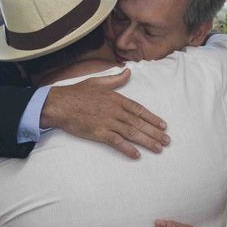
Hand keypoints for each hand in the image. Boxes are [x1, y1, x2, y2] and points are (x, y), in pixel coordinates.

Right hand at [41, 70, 168, 158]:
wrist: (60, 104)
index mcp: (116, 98)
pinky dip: (127, 148)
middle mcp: (115, 110)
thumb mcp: (98, 82)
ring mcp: (107, 121)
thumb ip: (115, 79)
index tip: (163, 126)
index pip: (139, 109)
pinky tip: (137, 155)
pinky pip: (116, 142)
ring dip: (147, 141)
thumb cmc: (77, 92)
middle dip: (154, 132)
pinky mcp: (98, 132)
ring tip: (158, 148)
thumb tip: (128, 71)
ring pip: (132, 132)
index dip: (152, 118)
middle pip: (139, 122)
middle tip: (167, 141)